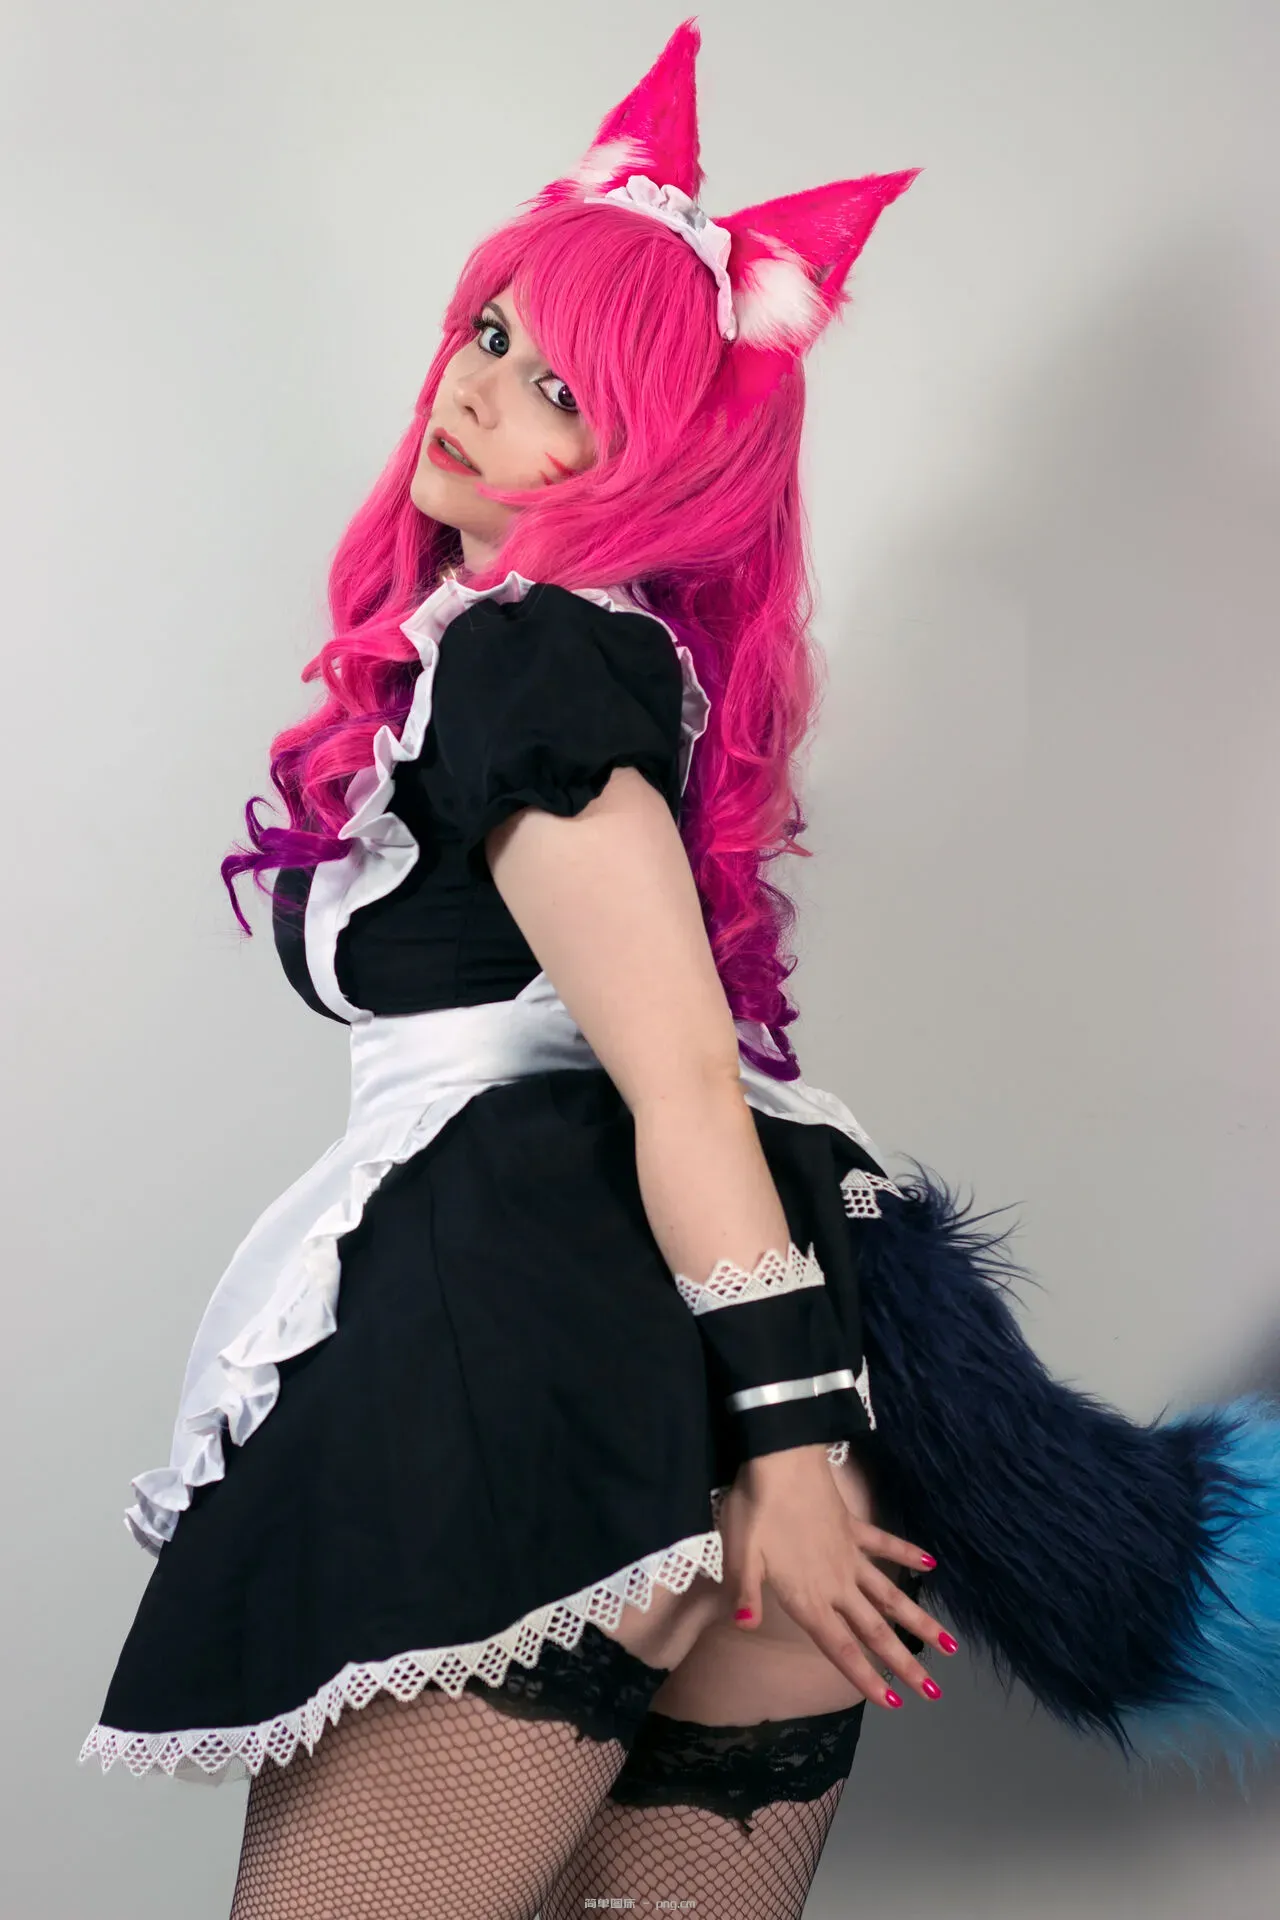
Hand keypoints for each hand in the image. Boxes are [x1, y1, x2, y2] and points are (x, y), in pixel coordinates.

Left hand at [720, 1445, 956, 1710]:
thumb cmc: (756, 1508)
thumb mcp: (739, 1552)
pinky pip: (885, 1544)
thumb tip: (744, 1625)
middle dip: (903, 1662)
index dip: (865, 1677)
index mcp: (808, 1596)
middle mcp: (836, 1583)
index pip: (840, 1647)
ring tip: (948, 1644)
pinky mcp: (854, 1527)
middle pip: (875, 1630)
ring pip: (890, 1594)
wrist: (782, 1459)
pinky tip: (930, 1565)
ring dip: (917, 1620)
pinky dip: (908, 1553)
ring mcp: (850, 1554)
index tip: (894, 1703)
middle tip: (934, 1690)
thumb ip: (745, 1591)